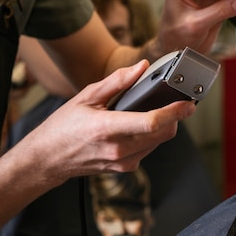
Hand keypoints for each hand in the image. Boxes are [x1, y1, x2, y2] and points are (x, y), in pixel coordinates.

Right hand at [20, 60, 196, 182]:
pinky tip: (138, 126)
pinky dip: (151, 135)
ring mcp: (122, 162)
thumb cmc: (63, 126)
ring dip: (163, 126)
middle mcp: (118, 149)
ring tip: (153, 110)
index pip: (150, 122)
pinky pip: (148, 149)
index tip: (188, 103)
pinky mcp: (125, 167)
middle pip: (163, 133)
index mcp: (107, 128)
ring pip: (158, 142)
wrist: (48, 158)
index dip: (174, 112)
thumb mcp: (86, 96)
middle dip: (175, 117)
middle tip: (178, 101)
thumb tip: (141, 67)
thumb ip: (116, 81)